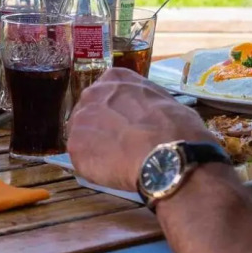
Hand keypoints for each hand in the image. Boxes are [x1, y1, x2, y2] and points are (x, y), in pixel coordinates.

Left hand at [67, 69, 213, 192]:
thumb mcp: (165, 102)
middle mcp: (92, 93)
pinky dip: (94, 168)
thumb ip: (144, 104)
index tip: (124, 125)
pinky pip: (82, 159)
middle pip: (90, 113)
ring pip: (83, 136)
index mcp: (115, 79)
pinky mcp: (74, 146)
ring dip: (96, 148)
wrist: (167, 154)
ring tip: (117, 162)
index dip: (115, 112)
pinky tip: (112, 173)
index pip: (107, 93)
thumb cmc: (176, 128)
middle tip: (119, 145)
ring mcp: (80, 119)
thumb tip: (147, 118)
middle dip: (101, 128)